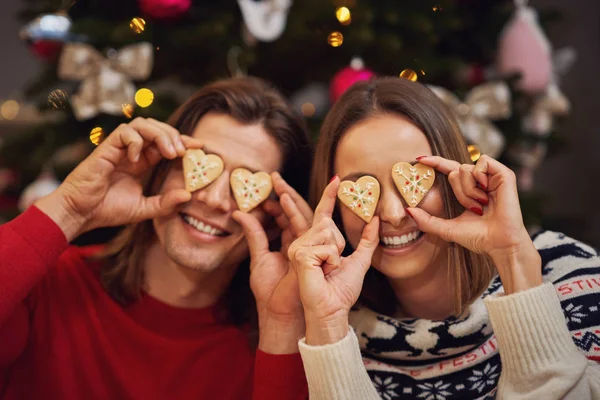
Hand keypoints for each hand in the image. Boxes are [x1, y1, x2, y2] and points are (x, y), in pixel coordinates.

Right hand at [35, 118, 198, 240]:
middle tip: (183, 151)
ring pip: (142, 124)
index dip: (183, 141)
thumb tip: (188, 195)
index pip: (166, 143)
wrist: (80, 214)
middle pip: (157, 128)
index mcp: (142, 161)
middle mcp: (132, 151)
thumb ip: (165, 204)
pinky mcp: (106, 149)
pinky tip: (138, 159)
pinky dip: (135, 141)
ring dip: (160, 134)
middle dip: (174, 135)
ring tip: (169, 152)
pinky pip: (124, 133)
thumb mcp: (144, 209)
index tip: (200, 146)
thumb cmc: (107, 210)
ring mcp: (119, 148)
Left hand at [232, 172, 312, 352]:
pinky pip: (304, 226)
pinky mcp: (310, 250)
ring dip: (290, 197)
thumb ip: (253, 234)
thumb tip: (239, 213)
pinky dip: (294, 211)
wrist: (278, 312)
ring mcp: (307, 245)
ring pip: (302, 215)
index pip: (286, 217)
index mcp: (290, 243)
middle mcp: (301, 241)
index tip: (265, 190)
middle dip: (286, 193)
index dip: (276, 202)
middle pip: (296, 211)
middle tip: (274, 176)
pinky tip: (283, 199)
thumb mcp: (258, 256)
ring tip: (277, 182)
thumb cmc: (270, 291)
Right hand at [288, 176, 379, 344]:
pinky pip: (326, 246)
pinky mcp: (299, 254)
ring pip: (328, 232)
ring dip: (336, 253)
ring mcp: (298, 247)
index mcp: (316, 241)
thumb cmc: (341, 290)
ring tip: (328, 269)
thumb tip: (376, 219)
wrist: (332, 310)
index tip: (338, 177)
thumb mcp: (360, 261)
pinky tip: (323, 272)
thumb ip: (368, 240)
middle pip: (328, 223)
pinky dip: (332, 260)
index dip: (330, 195)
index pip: (323, 214)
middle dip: (338, 244)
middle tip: (333, 265)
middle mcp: (303, 242)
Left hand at [408, 155, 541, 293]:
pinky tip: (487, 192)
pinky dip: (480, 178)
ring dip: (469, 190)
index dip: (435, 162)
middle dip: (459, 193)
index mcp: (467, 189)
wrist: (499, 243)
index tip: (419, 159)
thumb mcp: (446, 228)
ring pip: (465, 168)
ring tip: (482, 204)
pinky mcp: (504, 174)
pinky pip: (482, 162)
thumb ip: (426, 220)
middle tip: (473, 209)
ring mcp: (491, 176)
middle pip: (454, 171)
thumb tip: (407, 211)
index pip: (448, 169)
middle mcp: (479, 180)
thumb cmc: (477, 237)